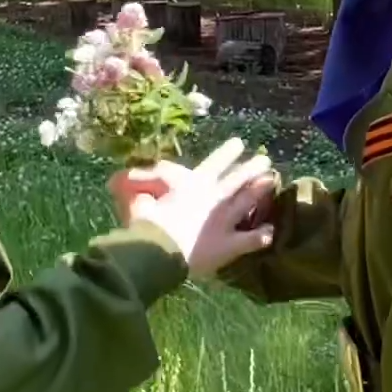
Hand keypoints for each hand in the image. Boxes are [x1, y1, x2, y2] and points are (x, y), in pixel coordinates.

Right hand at [112, 138, 278, 278]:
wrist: (158, 248)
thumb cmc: (146, 220)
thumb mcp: (138, 195)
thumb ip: (137, 183)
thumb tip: (119, 177)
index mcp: (194, 185)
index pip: (213, 163)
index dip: (226, 153)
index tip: (239, 143)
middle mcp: (214, 199)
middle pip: (236, 180)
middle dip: (250, 168)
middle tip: (265, 158)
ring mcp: (223, 221)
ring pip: (246, 203)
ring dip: (259, 192)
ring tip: (272, 181)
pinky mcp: (227, 245)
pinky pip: (247, 240)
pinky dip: (259, 237)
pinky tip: (270, 233)